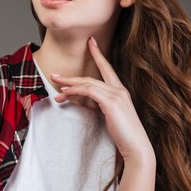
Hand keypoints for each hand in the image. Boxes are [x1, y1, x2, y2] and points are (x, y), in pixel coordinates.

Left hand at [50, 36, 154, 163]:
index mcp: (120, 91)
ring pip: (88, 83)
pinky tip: (66, 93)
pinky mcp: (112, 102)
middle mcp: (120, 90)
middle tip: (54, 75)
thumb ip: (98, 105)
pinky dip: (75, 91)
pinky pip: (89, 91)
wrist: (136, 148)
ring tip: (55, 88)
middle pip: (91, 77)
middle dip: (72, 76)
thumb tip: (79, 100)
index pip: (107, 68)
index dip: (98, 54)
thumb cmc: (123, 135)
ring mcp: (117, 95)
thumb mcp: (109, 116)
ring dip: (69, 85)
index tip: (91, 42)